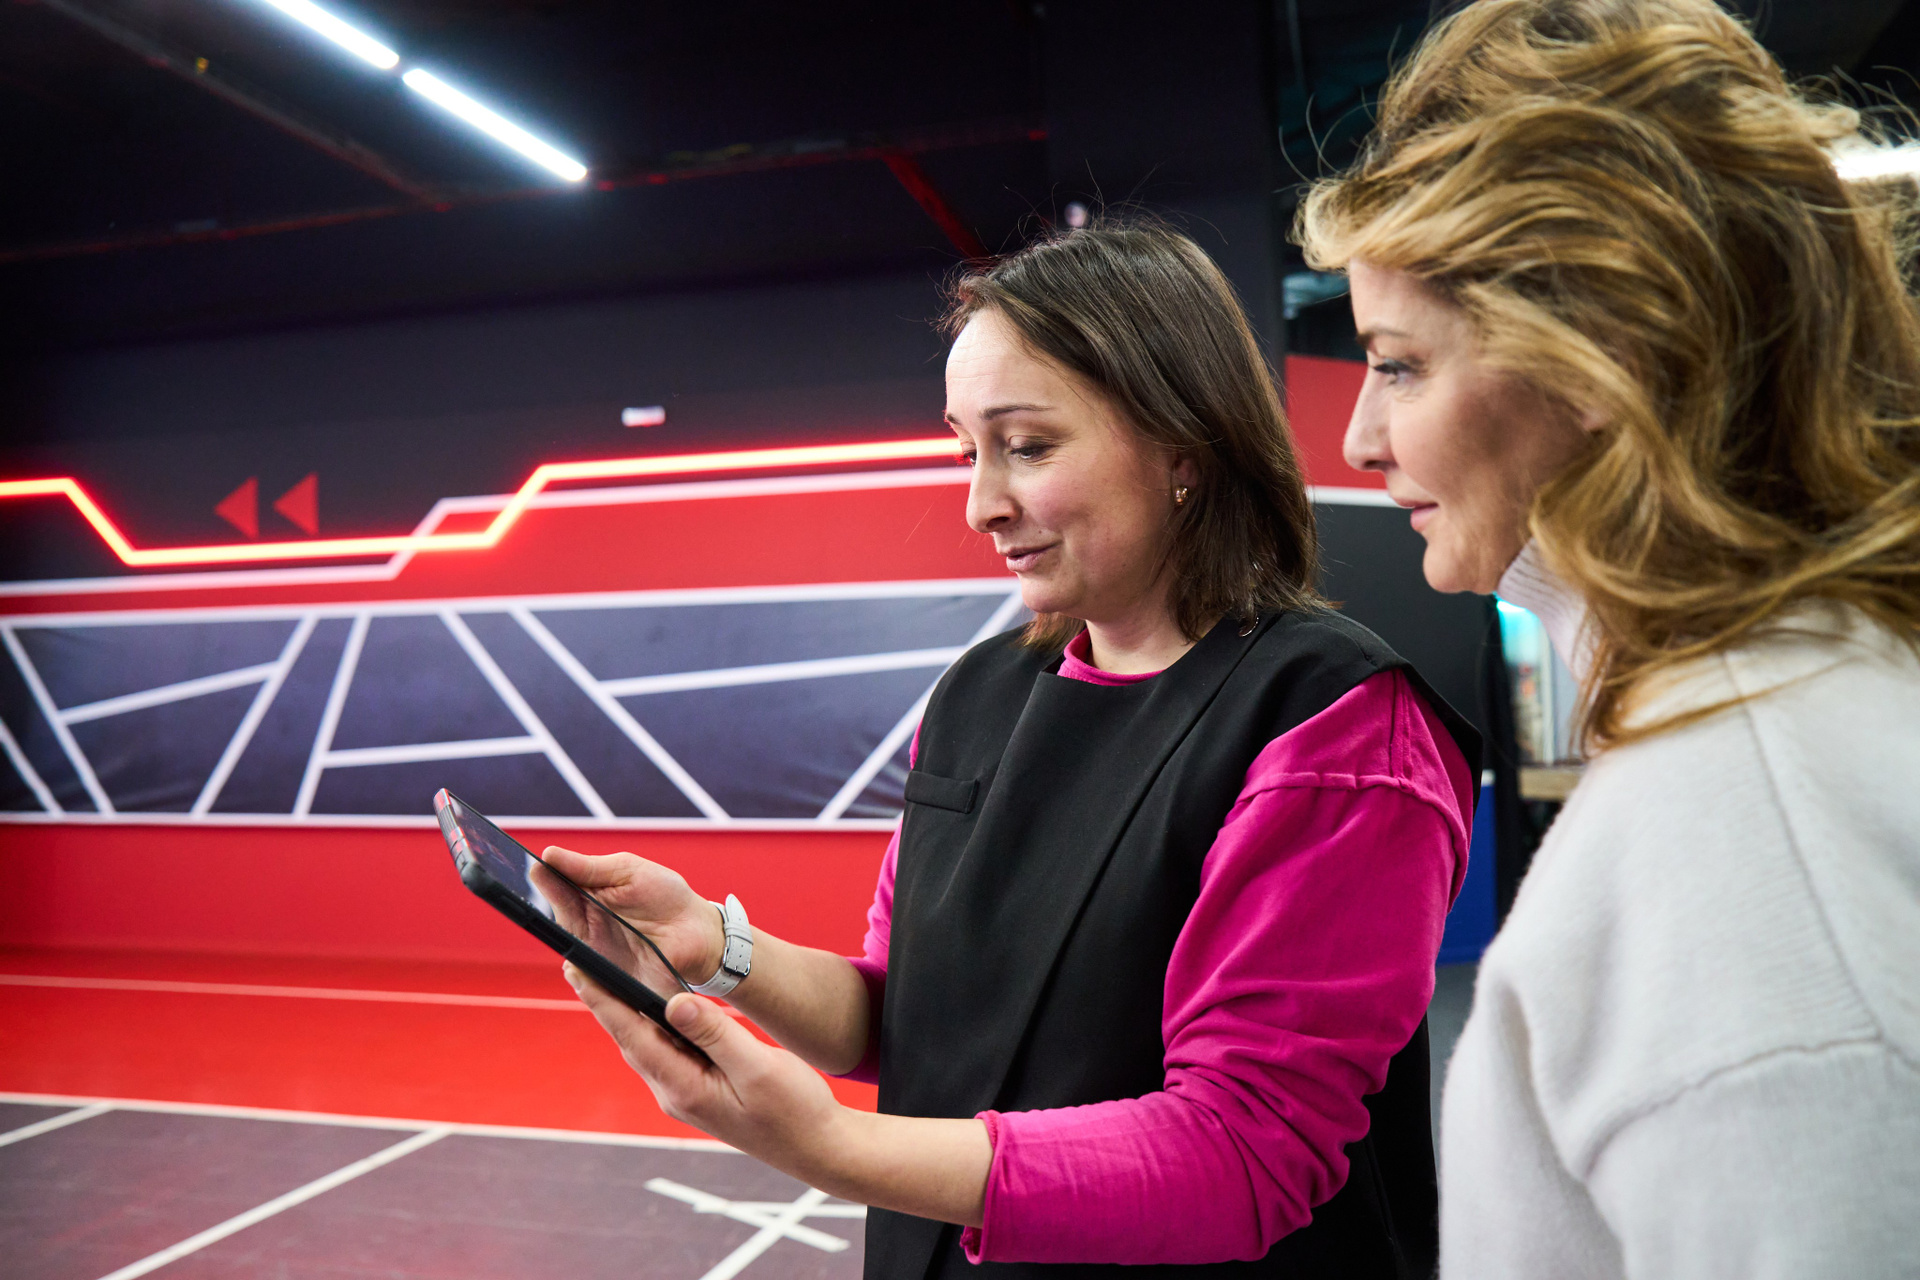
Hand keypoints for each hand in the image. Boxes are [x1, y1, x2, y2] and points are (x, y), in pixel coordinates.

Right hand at [536, 846, 723, 984]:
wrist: (698, 930)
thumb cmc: (664, 895)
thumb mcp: (628, 871)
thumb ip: (589, 868)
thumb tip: (549, 854)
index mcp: (585, 898)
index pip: (555, 888)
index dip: (541, 879)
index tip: (530, 867)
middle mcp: (584, 927)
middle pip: (555, 918)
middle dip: (539, 905)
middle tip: (531, 890)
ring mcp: (596, 954)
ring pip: (567, 949)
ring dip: (557, 938)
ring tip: (542, 919)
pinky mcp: (610, 979)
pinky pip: (589, 980)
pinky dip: (581, 973)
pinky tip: (573, 963)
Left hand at [564, 965, 849, 1181]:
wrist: (816, 1146)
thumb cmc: (794, 1109)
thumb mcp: (758, 1066)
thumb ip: (716, 1033)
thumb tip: (674, 1001)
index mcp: (684, 1087)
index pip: (632, 1035)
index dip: (602, 1000)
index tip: (576, 969)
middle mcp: (675, 1092)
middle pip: (631, 1037)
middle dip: (604, 1000)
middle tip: (578, 962)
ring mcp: (685, 1092)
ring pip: (647, 1044)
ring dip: (627, 1010)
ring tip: (605, 975)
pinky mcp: (699, 1089)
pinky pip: (668, 1049)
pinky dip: (654, 1022)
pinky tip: (653, 1003)